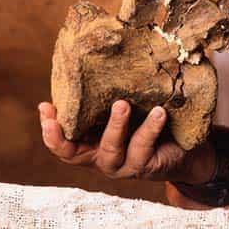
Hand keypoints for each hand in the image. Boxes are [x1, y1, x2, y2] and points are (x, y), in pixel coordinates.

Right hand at [38, 100, 213, 183]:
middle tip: (66, 108)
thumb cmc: (145, 123)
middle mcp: (101, 160)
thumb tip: (86, 61)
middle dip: (70, 132)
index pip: (62, 146)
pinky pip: (143, 148)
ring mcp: (123, 166)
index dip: (50, 132)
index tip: (46, 108)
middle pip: (76, 154)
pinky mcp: (146, 167)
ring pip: (112, 150)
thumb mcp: (122, 109)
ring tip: (122, 105)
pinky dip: (150, 129)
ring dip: (116, 126)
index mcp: (89, 147)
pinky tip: (159, 112)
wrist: (182, 149)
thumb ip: (103, 98)